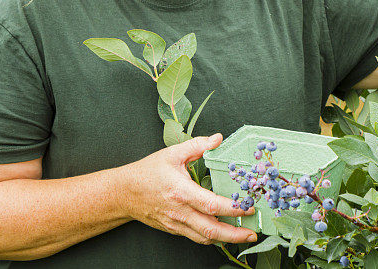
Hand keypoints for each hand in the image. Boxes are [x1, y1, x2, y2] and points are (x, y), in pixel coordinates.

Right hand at [118, 133, 257, 244]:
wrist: (124, 193)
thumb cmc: (147, 172)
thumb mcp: (172, 153)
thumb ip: (197, 145)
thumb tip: (218, 138)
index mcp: (181, 191)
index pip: (211, 204)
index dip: (233, 208)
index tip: (249, 207)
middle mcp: (179, 211)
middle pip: (211, 229)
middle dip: (235, 234)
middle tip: (253, 233)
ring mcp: (176, 223)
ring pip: (204, 238)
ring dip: (226, 239)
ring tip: (244, 236)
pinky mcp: (174, 229)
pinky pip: (196, 237)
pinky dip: (212, 238)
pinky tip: (224, 234)